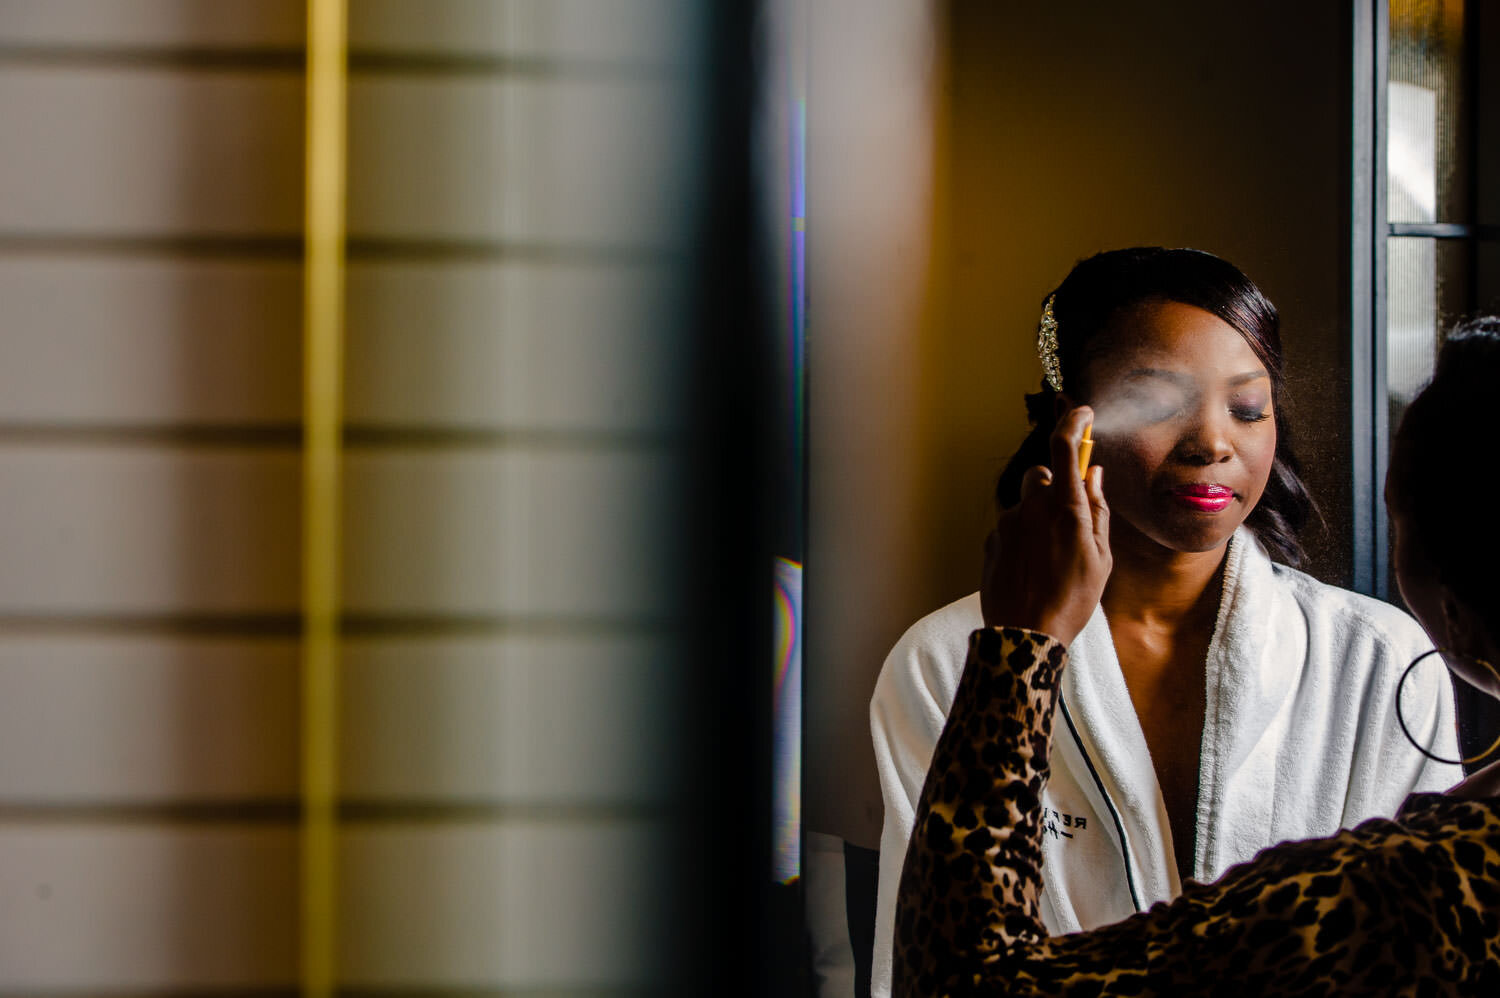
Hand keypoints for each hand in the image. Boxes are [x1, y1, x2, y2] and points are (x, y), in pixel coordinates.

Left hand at [980, 406, 1111, 645]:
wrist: (1026, 634)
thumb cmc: (1072, 599)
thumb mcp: (1101, 557)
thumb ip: (1097, 511)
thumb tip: (1093, 476)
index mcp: (1065, 509)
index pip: (1065, 447)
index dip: (1074, 423)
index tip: (1083, 413)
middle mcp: (1031, 509)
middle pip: (1041, 475)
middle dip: (1055, 485)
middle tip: (1070, 515)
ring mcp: (1007, 524)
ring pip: (1024, 504)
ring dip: (1038, 517)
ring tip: (1052, 557)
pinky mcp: (991, 541)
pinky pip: (1011, 527)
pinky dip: (1023, 537)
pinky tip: (1033, 568)